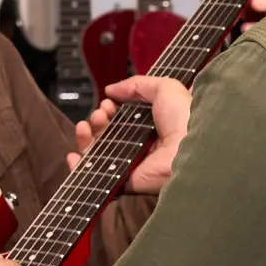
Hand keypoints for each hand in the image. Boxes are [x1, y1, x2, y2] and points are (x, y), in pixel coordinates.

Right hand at [71, 76, 191, 194]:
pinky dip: (79, 167)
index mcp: (151, 127)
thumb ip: (137, 85)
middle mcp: (140, 146)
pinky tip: (74, 154)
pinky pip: (96, 176)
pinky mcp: (124, 181)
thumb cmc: (185, 118)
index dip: (109, 111)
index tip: (109, 103)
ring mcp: (131, 164)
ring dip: (86, 138)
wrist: (191, 145)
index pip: (121, 121)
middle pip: (105, 136)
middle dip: (97, 121)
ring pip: (96, 154)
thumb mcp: (164, 88)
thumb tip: (111, 88)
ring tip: (87, 126)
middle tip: (101, 114)